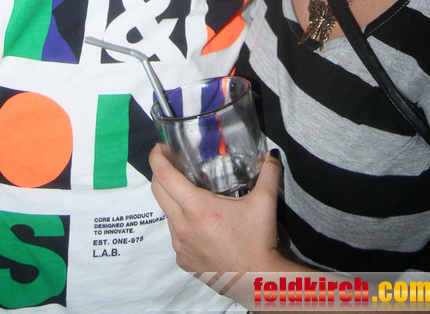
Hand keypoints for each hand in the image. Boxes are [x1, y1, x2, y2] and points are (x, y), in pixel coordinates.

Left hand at [150, 143, 281, 275]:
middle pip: (157, 191)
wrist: (256, 281)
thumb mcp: (265, 202)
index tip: (159, 147)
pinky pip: (176, 235)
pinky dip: (182, 223)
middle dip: (160, 172)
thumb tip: (272, 155)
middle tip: (172, 162)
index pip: (164, 176)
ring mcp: (180, 246)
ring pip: (167, 214)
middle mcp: (182, 226)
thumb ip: (269, 173)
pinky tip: (200, 223)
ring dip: (173, 199)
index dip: (157, 157)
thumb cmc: (258, 242)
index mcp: (197, 208)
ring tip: (191, 193)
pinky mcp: (184, 261)